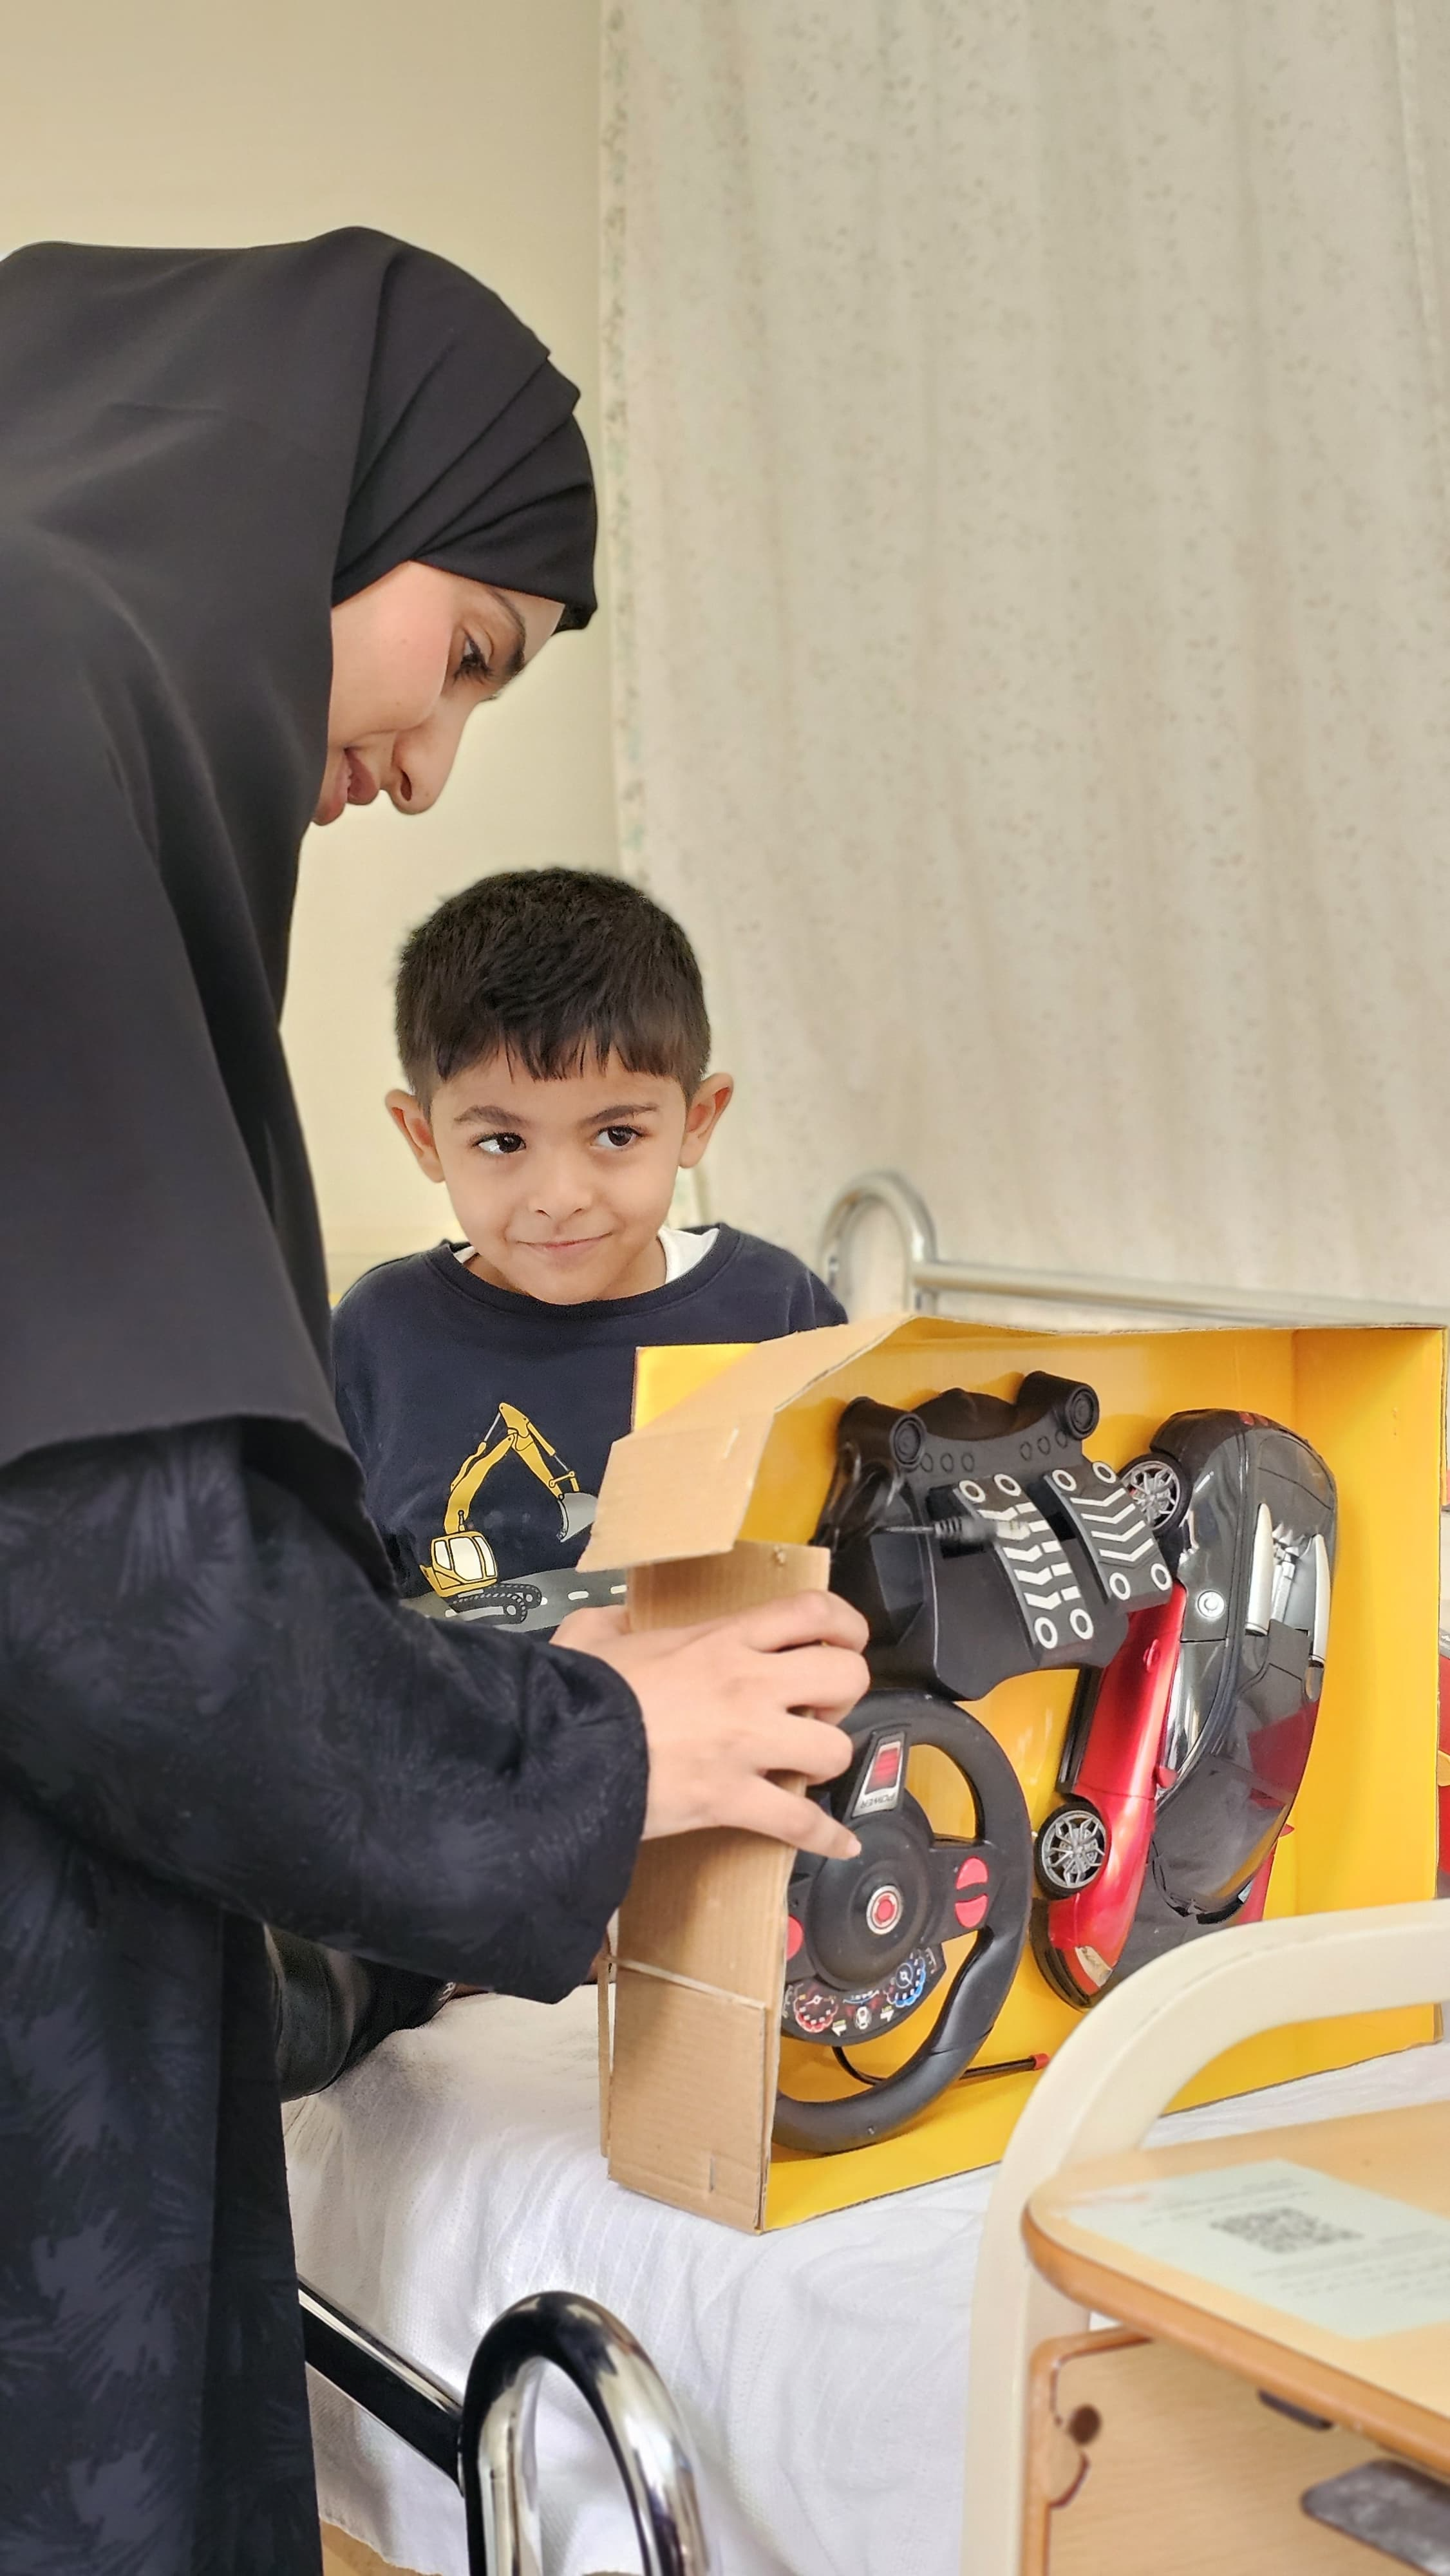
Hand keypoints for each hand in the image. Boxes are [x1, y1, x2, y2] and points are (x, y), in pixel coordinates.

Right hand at [553, 1591, 868, 1858]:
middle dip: (842, 1693)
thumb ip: (615, 1620)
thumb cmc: (574, 1696)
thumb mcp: (592, 1636)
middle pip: (845, 1675)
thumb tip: (616, 1620)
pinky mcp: (732, 1799)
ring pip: (834, 1748)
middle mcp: (747, 1684)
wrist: (556, 1752)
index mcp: (721, 1640)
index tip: (844, 1641)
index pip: (811, 1611)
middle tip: (816, 1707)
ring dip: (827, 1760)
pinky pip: (800, 1823)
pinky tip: (838, 1844)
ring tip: (804, 1764)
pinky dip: (826, 1836)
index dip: (845, 1624)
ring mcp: (745, 1744)